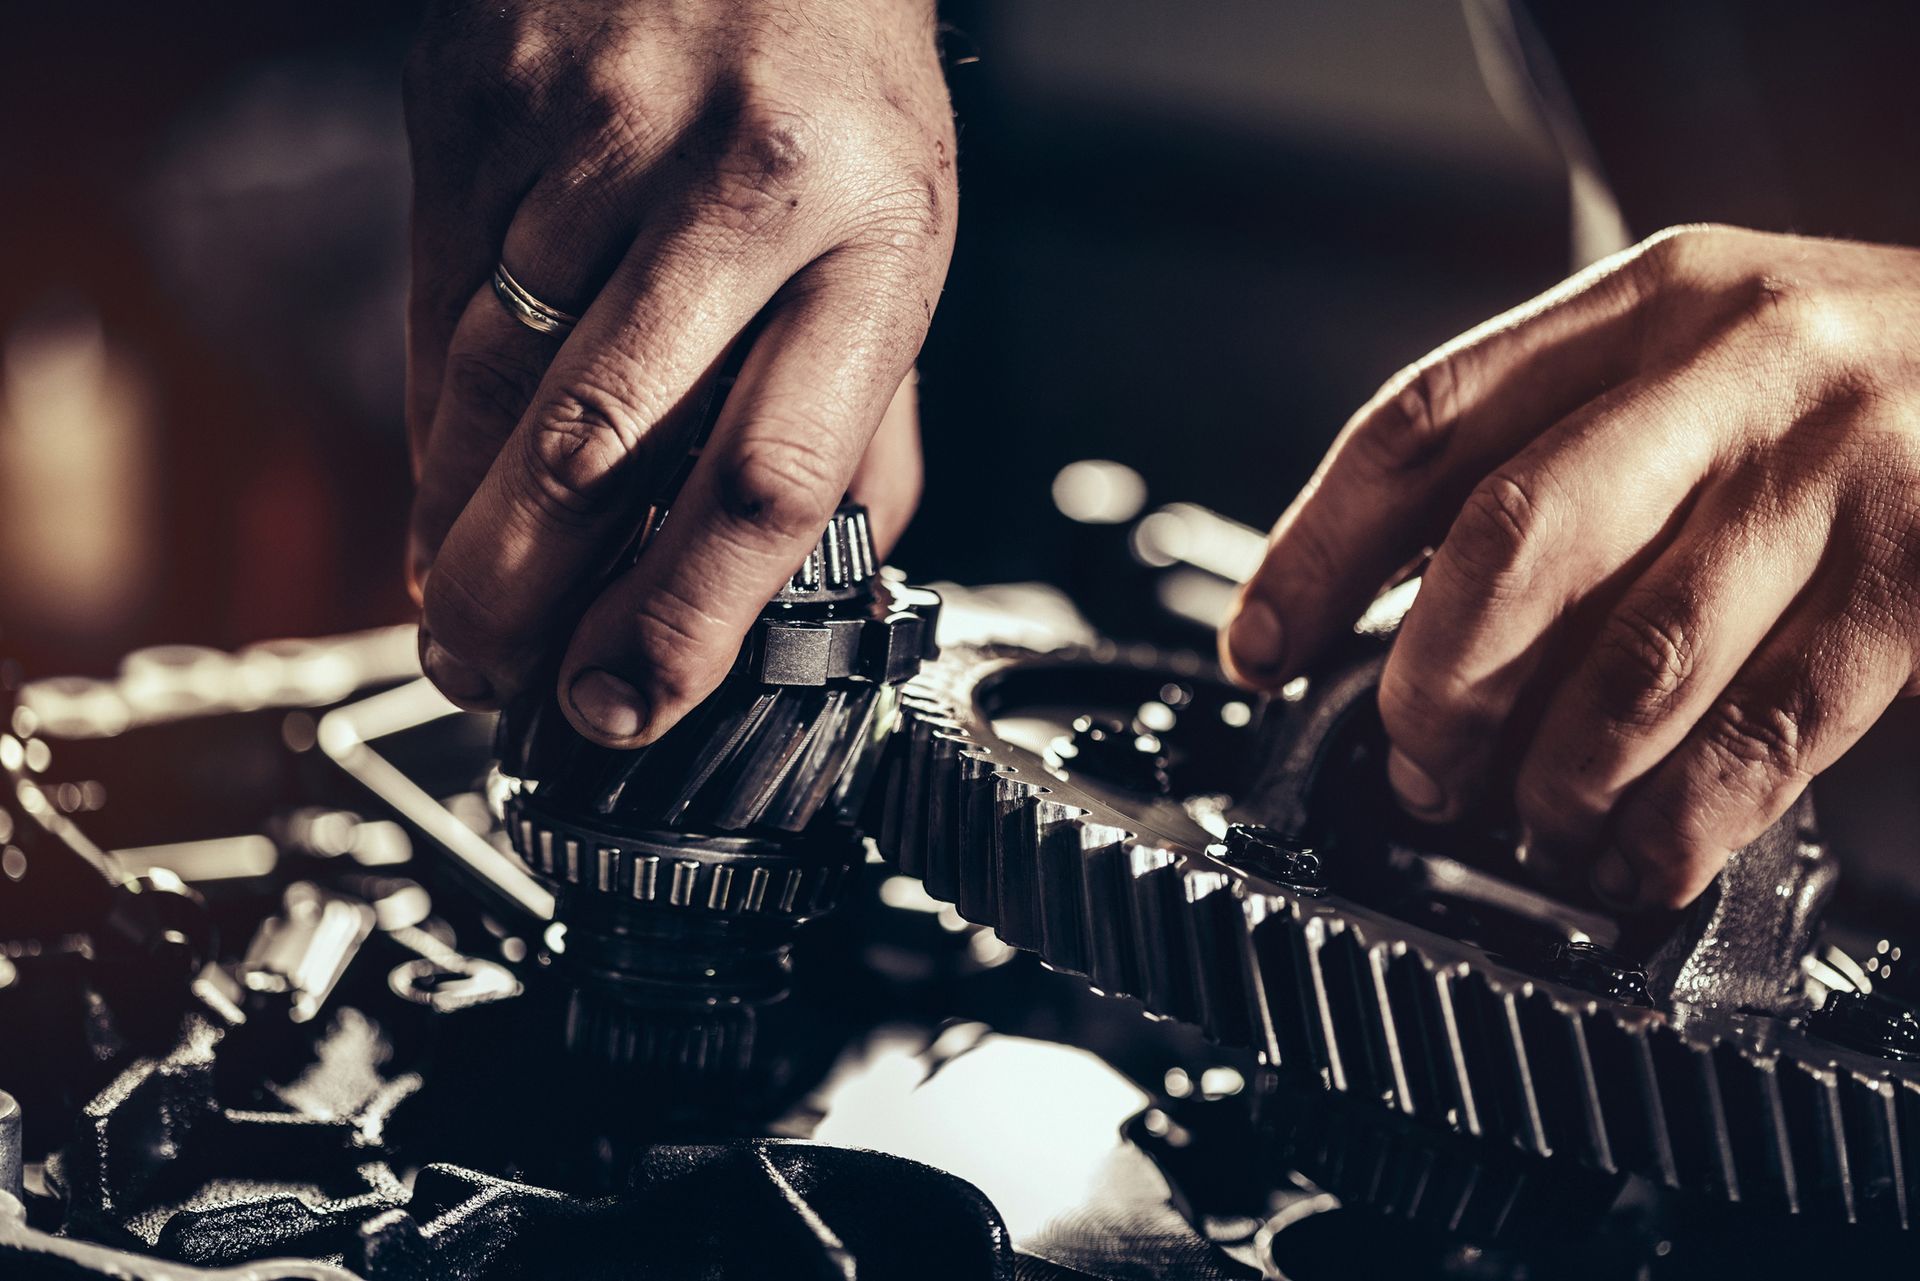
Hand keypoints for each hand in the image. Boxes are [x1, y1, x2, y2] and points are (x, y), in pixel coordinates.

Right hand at [402, 0, 954, 745]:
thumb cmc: (838, 96)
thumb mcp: (900, 250)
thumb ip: (861, 420)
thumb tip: (809, 588)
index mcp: (874, 240)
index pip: (772, 474)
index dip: (685, 617)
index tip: (624, 706)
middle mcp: (738, 184)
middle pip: (596, 442)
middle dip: (523, 598)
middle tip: (491, 681)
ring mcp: (598, 131)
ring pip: (489, 382)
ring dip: (458, 526)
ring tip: (454, 611)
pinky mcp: (485, 100)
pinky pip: (434, 301)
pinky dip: (431, 414)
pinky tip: (446, 475)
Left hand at [1222, 225, 1919, 908]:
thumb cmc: (1839, 380)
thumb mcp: (1688, 355)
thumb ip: (1553, 445)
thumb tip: (1390, 606)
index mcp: (1643, 303)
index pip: (1423, 425)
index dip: (1314, 552)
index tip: (1259, 648)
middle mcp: (1735, 370)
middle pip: (1509, 542)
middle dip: (1437, 683)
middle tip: (1419, 761)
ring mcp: (1836, 472)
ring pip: (1635, 658)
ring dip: (1553, 772)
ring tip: (1528, 819)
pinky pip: (1763, 734)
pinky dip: (1678, 820)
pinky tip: (1639, 854)